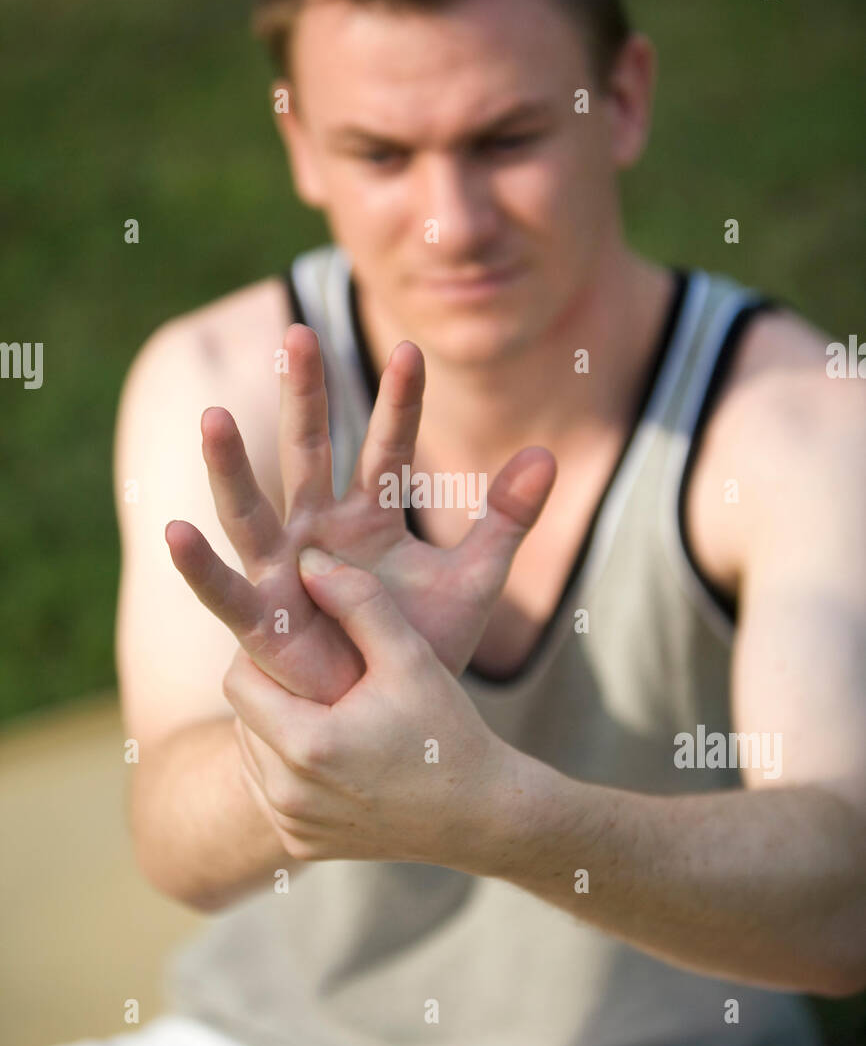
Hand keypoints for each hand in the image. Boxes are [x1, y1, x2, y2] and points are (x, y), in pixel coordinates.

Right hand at [166, 324, 554, 703]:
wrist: (385, 711)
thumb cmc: (419, 642)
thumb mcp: (474, 579)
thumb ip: (506, 518)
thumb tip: (547, 452)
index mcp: (369, 515)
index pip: (387, 447)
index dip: (399, 403)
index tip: (412, 349)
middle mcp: (318, 529)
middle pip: (308, 451)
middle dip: (303, 397)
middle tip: (299, 334)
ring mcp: (283, 570)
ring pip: (252, 508)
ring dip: (231, 465)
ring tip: (213, 416)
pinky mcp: (261, 620)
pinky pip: (224, 591)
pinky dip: (199, 565)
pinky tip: (175, 531)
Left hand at [223, 549, 521, 873]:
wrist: (480, 815)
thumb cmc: (447, 730)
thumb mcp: (409, 657)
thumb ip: (357, 600)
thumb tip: (305, 558)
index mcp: (308, 745)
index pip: (239, 679)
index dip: (262, 653)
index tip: (299, 642)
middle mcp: (289, 793)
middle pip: (242, 716)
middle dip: (271, 689)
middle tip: (316, 672)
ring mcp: (292, 825)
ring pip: (251, 753)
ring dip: (275, 726)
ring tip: (326, 707)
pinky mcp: (299, 846)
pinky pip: (269, 790)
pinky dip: (287, 766)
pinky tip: (333, 748)